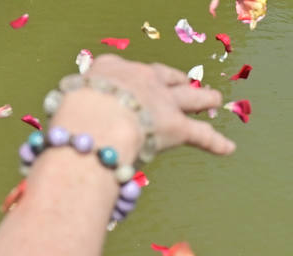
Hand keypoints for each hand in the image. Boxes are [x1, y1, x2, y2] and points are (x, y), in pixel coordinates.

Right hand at [62, 54, 236, 158]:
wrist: (95, 120)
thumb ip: (73, 118)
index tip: (126, 84)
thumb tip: (67, 137)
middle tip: (184, 82)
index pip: (118, 71)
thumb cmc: (71, 117)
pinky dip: (216, 142)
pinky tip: (229, 148)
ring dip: (204, 98)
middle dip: (174, 80)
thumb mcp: (63, 109)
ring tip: (215, 100)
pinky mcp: (177, 126)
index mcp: (107, 71)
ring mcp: (162, 100)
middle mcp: (140, 78)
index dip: (125, 80)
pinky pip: (201, 135)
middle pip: (163, 76)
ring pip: (190, 97)